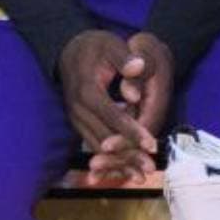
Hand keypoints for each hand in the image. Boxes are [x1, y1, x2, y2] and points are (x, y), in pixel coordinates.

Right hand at [59, 29, 157, 182]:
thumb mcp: (111, 45)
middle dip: (127, 154)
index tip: (151, 145)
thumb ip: (124, 58)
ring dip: (118, 162)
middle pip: (104, 137)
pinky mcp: (78, 123)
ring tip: (140, 175)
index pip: (112, 115)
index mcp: (88, 91)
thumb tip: (139, 67)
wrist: (68, 50)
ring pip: (97, 146)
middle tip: (149, 168)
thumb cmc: (95, 47)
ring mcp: (76, 118)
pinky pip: (93, 144)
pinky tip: (123, 171)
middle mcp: (78, 109)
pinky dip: (108, 159)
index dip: (132, 131)